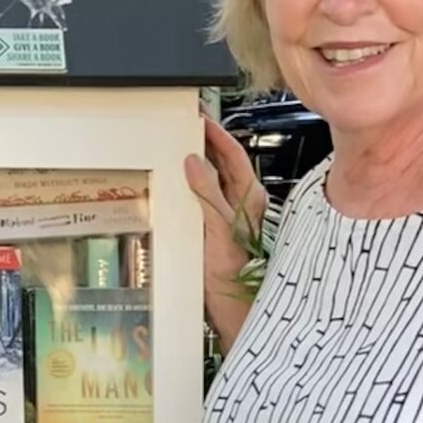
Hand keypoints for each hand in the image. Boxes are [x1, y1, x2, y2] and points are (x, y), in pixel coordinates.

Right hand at [184, 114, 268, 333]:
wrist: (229, 305)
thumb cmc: (234, 273)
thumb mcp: (219, 228)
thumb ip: (208, 193)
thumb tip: (193, 163)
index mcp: (249, 197)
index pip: (233, 154)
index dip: (216, 133)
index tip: (198, 117)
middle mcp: (240, 203)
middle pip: (221, 163)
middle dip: (202, 142)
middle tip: (182, 125)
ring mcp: (226, 214)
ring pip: (209, 179)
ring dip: (192, 163)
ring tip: (174, 145)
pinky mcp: (212, 226)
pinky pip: (198, 196)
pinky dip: (186, 185)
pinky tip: (172, 181)